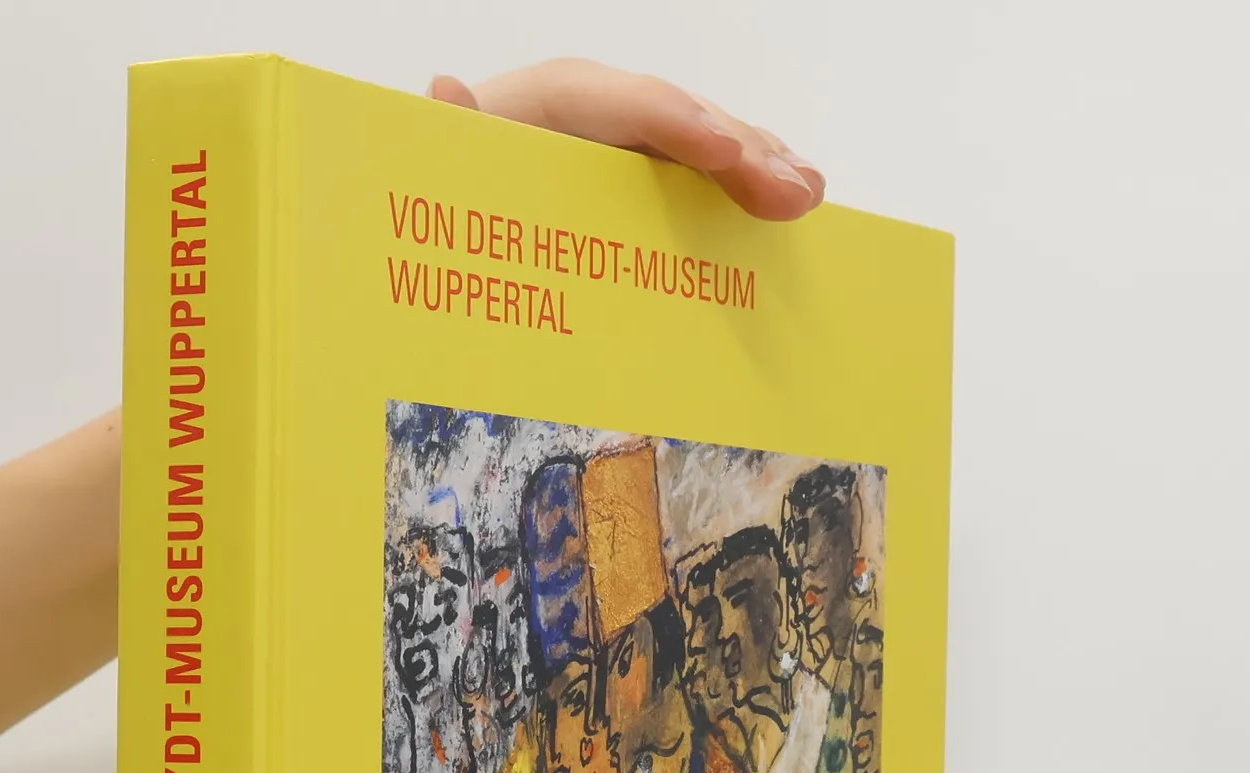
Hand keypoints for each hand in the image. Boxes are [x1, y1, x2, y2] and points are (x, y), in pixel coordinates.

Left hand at [427, 60, 823, 219]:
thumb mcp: (451, 167)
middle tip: (792, 195)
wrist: (457, 205)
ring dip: (763, 165)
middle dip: (742, 153)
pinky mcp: (647, 166)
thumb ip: (454, 135)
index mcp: (556, 100)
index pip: (632, 104)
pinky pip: (707, 165)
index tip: (725, 155)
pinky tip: (792, 194)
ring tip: (806, 196)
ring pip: (707, 138)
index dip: (682, 124)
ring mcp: (631, 135)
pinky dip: (751, 179)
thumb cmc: (458, 189)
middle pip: (685, 119)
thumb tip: (444, 90)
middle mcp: (602, 105)